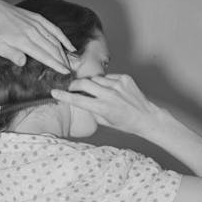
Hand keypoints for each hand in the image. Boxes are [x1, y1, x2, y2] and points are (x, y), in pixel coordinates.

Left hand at [0, 0, 74, 72]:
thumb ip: (12, 55)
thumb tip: (23, 62)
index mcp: (23, 40)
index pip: (44, 55)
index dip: (56, 64)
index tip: (65, 72)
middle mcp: (32, 32)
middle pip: (52, 49)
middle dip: (63, 61)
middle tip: (70, 71)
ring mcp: (36, 24)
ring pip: (55, 40)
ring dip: (64, 52)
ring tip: (70, 63)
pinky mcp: (38, 18)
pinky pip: (54, 29)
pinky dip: (63, 38)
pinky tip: (70, 46)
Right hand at [51, 74, 166, 137]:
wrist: (147, 117)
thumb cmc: (126, 123)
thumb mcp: (107, 122)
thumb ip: (93, 111)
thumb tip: (82, 102)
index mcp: (103, 108)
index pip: (78, 100)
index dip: (64, 96)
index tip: (54, 92)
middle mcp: (109, 95)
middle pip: (84, 83)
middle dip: (74, 84)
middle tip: (72, 87)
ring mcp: (117, 85)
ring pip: (96, 78)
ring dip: (92, 83)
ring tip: (97, 91)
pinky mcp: (124, 78)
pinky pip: (108, 77)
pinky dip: (106, 82)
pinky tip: (112, 90)